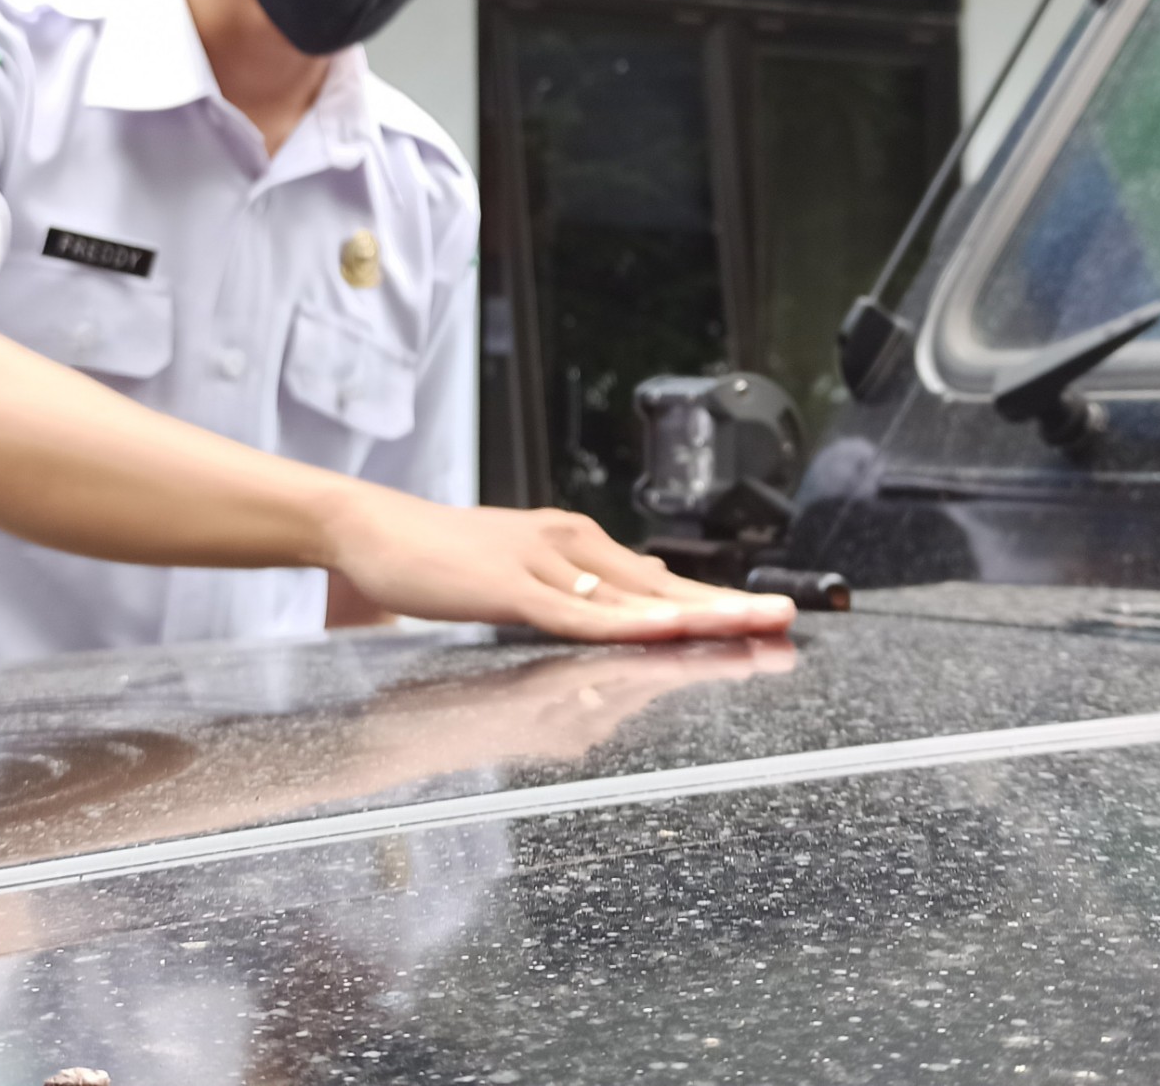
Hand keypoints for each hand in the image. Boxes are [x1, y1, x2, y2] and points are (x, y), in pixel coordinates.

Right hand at [317, 484, 797, 640]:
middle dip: (727, 607)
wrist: (374, 530)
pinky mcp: (512, 586)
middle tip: (785, 619)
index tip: (765, 617)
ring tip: (750, 627)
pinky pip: (579, 614)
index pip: (659, 582)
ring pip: (632, 601)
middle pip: (662, 587)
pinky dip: (626, 624)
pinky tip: (663, 630)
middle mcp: (572, 546)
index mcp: (576, 543)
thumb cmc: (441, 557)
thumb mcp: (524, 569)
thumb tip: (644, 593)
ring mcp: (544, 564)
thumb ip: (580, 587)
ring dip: (696, 616)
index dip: (714, 602)